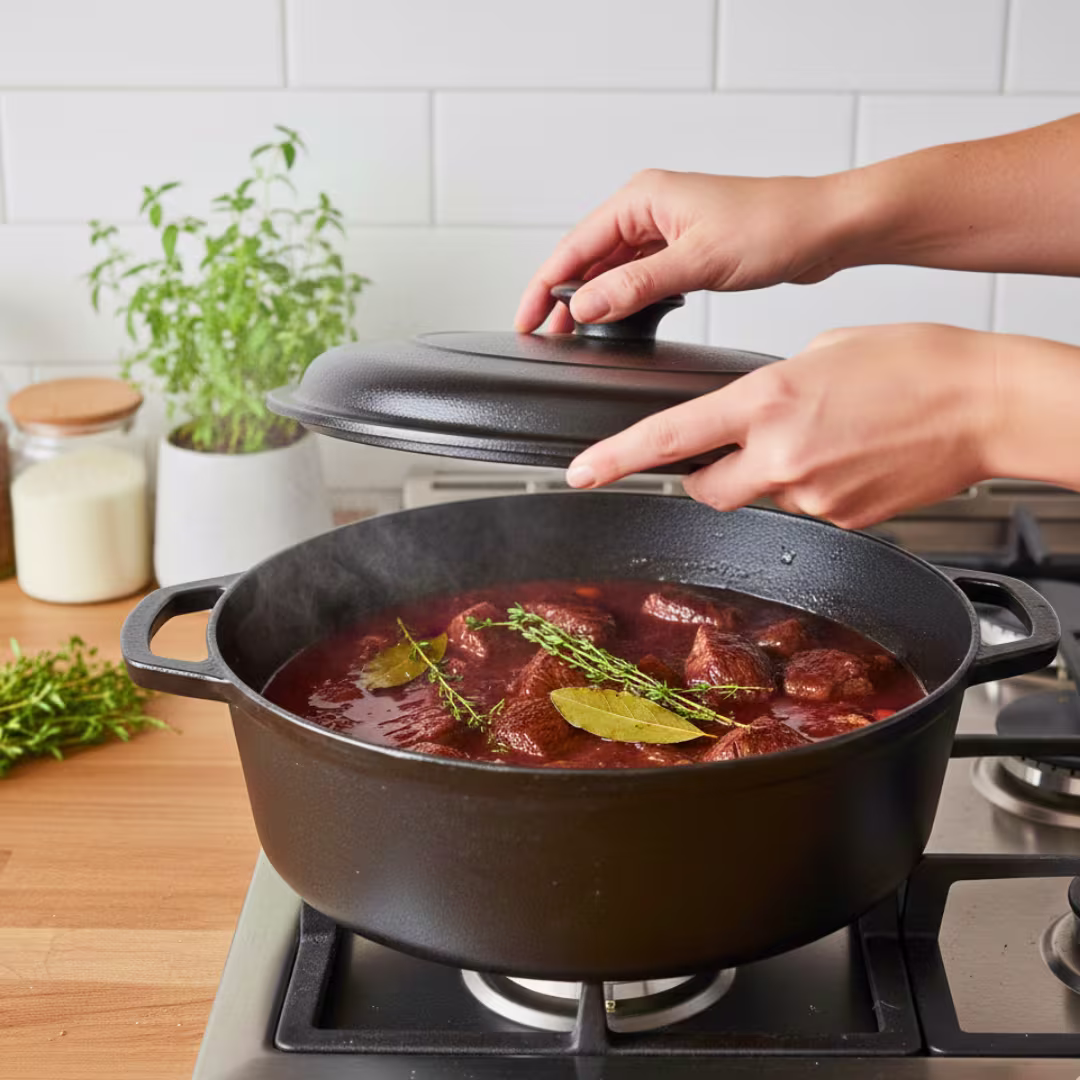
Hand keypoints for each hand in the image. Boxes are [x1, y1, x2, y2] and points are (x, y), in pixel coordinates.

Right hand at [515, 169, 861, 332]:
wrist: (826, 228)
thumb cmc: (775, 226)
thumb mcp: (697, 261)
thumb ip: (635, 286)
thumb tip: (587, 307)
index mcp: (642, 198)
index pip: (574, 246)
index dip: (544, 286)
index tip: (526, 320)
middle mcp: (649, 209)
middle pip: (587, 258)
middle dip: (563, 298)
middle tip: (543, 338)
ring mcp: (666, 229)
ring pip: (611, 269)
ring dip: (592, 301)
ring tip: (573, 338)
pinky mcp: (685, 249)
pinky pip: (637, 276)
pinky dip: (622, 300)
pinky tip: (618, 323)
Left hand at [564, 323, 1001, 529]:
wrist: (988, 404)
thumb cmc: (919, 363)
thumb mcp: (823, 350)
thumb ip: (771, 386)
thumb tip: (749, 412)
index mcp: (769, 400)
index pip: (670, 437)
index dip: (616, 458)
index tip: (580, 472)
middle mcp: (782, 455)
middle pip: (704, 490)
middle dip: (704, 477)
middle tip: (732, 452)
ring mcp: (813, 495)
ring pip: (759, 500)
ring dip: (770, 479)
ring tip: (824, 441)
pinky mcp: (843, 523)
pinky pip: (805, 511)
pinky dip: (813, 490)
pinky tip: (848, 460)